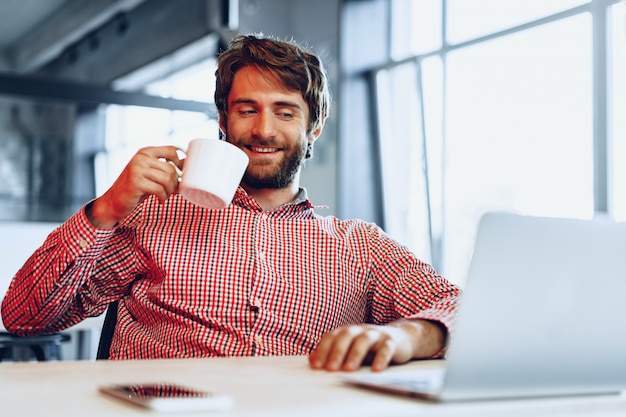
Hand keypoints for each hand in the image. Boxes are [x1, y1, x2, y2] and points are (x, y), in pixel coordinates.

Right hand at [88, 146, 182, 227]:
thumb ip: (164, 168)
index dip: (181, 162)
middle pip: (171, 168)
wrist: (114, 202)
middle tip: (172, 192)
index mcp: (145, 152)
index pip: (171, 150)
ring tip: (166, 196)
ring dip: (170, 191)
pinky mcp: (136, 182)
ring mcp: (137, 169)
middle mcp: (141, 157)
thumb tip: (187, 164)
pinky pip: (159, 189)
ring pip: (167, 179)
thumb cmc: (136, 188)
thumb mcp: (150, 174)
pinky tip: (160, 200)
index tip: (182, 174)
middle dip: (175, 183)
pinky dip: (163, 197)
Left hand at [308, 319, 444, 371]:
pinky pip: (386, 348)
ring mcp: (376, 334)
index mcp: (348, 331)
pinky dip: (381, 358)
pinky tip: (376, 370)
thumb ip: (332, 352)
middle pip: (346, 336)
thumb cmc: (370, 346)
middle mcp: (360, 330)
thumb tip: (311, 359)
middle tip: (330, 369)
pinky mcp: (392, 342)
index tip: (316, 365)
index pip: (332, 336)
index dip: (323, 349)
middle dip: (337, 352)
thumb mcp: (350, 348)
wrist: (401, 338)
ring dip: (355, 355)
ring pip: (364, 340)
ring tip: (349, 370)